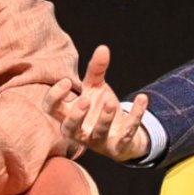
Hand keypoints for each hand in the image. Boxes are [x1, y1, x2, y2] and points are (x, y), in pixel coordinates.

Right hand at [43, 44, 150, 162]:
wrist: (123, 134)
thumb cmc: (100, 109)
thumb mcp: (96, 88)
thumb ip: (96, 70)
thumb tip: (103, 48)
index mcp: (69, 115)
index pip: (51, 109)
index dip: (54, 97)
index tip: (67, 82)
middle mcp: (80, 132)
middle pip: (68, 129)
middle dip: (76, 115)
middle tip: (86, 100)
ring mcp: (99, 141)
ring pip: (97, 135)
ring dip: (104, 118)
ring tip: (110, 101)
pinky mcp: (118, 146)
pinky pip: (126, 134)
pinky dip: (135, 115)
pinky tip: (142, 98)